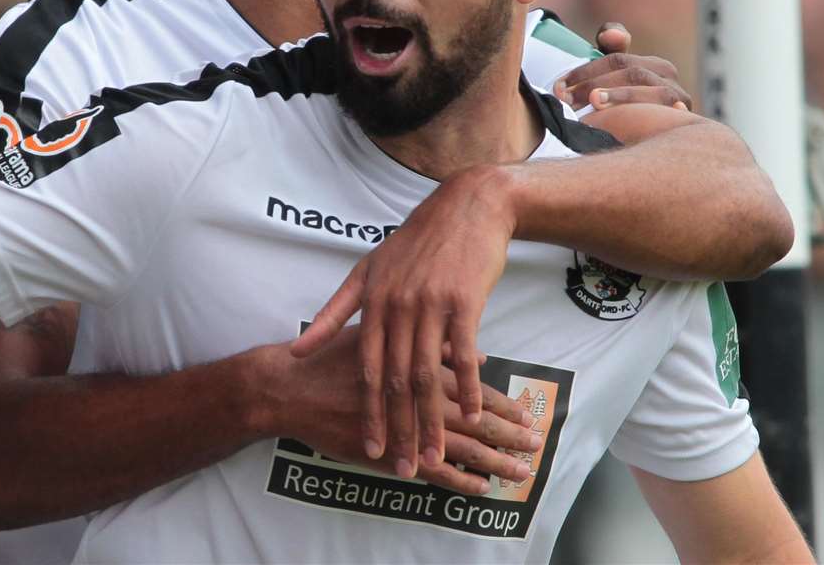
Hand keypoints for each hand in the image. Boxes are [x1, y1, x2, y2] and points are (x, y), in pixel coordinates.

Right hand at [251, 328, 540, 494]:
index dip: (497, 400)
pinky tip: (480, 488)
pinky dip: (457, 480)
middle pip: (472, 416)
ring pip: (458, 445)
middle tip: (536, 443)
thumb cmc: (328, 357)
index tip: (524, 411)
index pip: (468, 384)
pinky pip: (430, 471)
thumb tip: (470, 351)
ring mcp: (401, 425)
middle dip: (507, 432)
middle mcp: (414, 394)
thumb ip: (425, 342)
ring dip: (494, 459)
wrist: (287, 386)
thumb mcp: (377, 334)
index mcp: (414, 361)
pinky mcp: (387, 450)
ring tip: (522, 471)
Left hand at [289, 166, 516, 478]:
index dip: (367, 412)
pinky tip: (468, 416)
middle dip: (396, 429)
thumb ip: (334, 312)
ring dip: (430, 420)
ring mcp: (431, 305)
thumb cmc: (415, 243)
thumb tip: (297, 347)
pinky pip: (465, 354)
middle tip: (399, 468)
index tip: (367, 448)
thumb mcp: (366, 270)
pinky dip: (466, 387)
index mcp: (371, 302)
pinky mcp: (465, 303)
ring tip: (431, 456)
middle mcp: (397, 307)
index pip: (366, 369)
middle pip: (395, 380)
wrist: (466, 208)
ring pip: (427, 375)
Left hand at [551, 22, 691, 110]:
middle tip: (567, 99)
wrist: (656, 137)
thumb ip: (609, 49)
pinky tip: (639, 117)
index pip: (617, 60)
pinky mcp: (685, 121)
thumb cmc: (626, 103)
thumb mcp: (615, 78)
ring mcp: (681, 100)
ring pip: (652, 92)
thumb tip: (610, 35)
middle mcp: (670, 79)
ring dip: (621, 96)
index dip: (586, 70)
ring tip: (594, 102)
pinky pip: (670, 115)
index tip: (558, 85)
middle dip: (596, 84)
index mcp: (654, 65)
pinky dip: (655, 114)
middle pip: (632, 73)